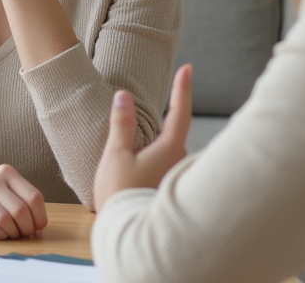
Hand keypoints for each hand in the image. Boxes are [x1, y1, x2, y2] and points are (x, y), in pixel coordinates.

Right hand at [0, 164, 48, 238]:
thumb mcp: (2, 188)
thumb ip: (22, 203)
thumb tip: (39, 230)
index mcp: (7, 173)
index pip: (34, 197)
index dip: (39, 217)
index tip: (37, 228)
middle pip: (20, 210)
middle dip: (25, 228)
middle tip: (22, 234)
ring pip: (4, 219)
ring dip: (11, 233)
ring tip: (9, 234)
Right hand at [93, 64, 192, 211]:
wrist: (126, 236)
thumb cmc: (120, 194)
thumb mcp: (116, 155)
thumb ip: (121, 124)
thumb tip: (123, 96)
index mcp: (169, 149)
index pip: (179, 111)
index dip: (182, 88)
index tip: (188, 68)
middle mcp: (180, 162)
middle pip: (177, 131)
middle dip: (174, 112)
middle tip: (176, 88)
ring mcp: (177, 177)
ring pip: (172, 150)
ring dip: (163, 140)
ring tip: (150, 134)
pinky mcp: (170, 190)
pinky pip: (168, 165)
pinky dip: (160, 156)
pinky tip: (146, 163)